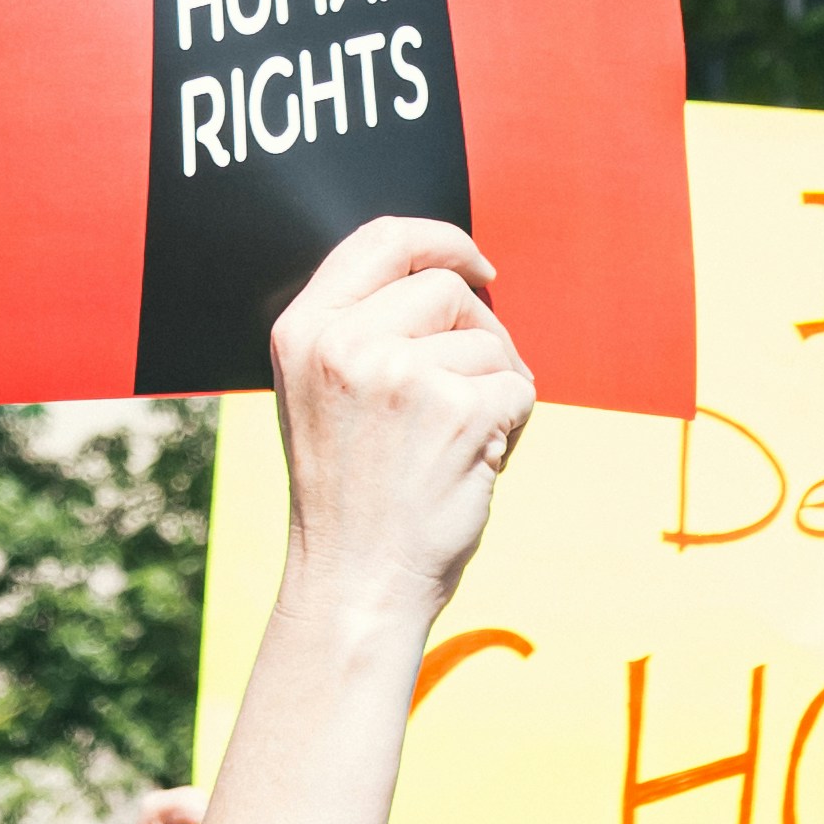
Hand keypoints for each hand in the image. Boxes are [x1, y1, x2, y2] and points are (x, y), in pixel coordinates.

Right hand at [272, 218, 532, 632]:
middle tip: (471, 390)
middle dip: (479, 332)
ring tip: (459, 443)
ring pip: (490, 343)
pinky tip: (476, 463)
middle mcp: (345, 343)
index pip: (383, 240)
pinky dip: (513, 425)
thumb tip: (451, 275)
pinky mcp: (457, 412)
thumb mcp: (322, 393)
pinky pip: (519, 389)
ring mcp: (401, 375)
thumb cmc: (350, 495)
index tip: (476, 266)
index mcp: (304, 331)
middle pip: (447, 289)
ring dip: (496, 388)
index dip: (441, 242)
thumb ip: (362, 328)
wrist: (355, 584)